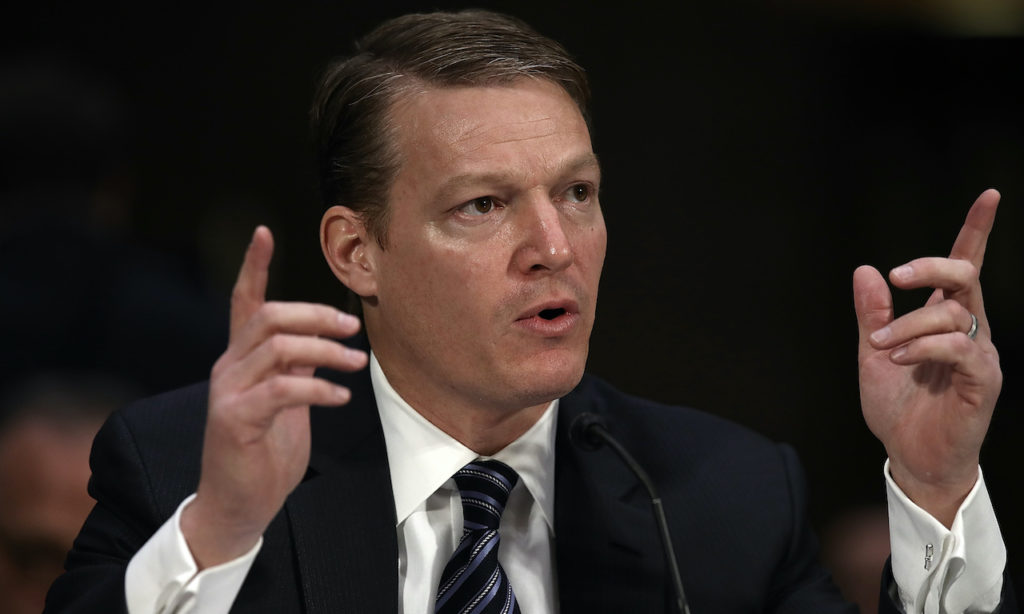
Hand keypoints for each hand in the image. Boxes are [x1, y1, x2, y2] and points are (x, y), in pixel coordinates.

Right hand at [181, 226, 367, 567]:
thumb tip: (322, 339)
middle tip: (353, 326)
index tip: (263, 232)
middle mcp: (229, 367)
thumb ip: (296, 367)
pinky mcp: (235, 419)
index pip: (243, 302)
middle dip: (316, 314)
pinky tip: (339, 397)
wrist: (237, 504)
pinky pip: (282, 389)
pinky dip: (318, 388)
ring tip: (356, 363)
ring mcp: (228, 392)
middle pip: (269, 317)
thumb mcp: (286, 400)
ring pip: (278, 347)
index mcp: (240, 358)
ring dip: (326, 350)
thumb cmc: (264, 451)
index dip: (253, 266)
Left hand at [853, 189, 1002, 527]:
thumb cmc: (899, 409)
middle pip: (965, 277)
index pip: (964, 267)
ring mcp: (977, 354)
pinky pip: (958, 348)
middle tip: (898, 274)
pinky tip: (899, 359)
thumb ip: (872, 314)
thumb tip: (865, 270)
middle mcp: (967, 330)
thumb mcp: (874, 354)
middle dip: (933, 266)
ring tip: (883, 348)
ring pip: (953, 314)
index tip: (988, 195)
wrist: (911, 457)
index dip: (976, 231)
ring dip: (908, 325)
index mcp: (944, 319)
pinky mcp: (982, 381)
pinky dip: (923, 347)